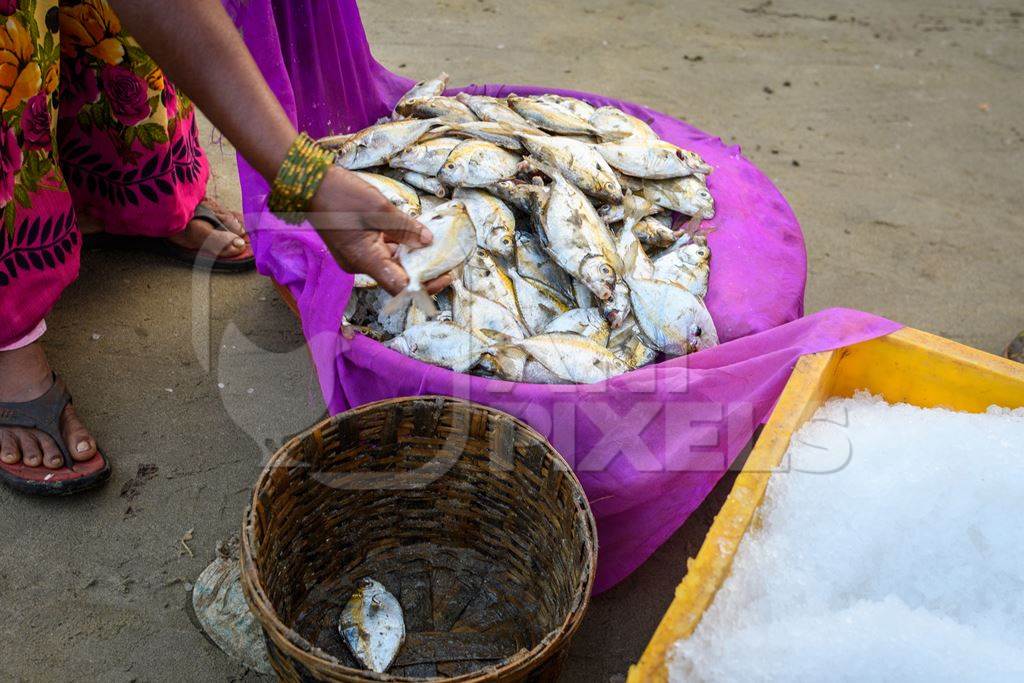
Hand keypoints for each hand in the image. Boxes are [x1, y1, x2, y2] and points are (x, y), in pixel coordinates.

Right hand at [309, 167, 453, 295]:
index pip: (400, 286)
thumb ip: (405, 228)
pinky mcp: (355, 247)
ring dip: (411, 256)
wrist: (309, 184)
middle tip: (447, 260)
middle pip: (397, 276)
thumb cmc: (341, 195)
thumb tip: (428, 241)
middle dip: (422, 269)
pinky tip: (414, 235)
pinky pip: (381, 251)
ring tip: (435, 246)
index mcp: (366, 260)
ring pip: (390, 262)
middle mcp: (360, 265)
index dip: (425, 286)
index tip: (445, 277)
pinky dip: (398, 245)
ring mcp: (356, 257)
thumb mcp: (380, 209)